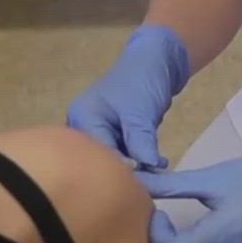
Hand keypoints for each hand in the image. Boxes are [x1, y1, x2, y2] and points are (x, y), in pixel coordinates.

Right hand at [66, 25, 189, 167]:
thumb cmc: (142, 79)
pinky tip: (157, 165)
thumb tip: (147, 169)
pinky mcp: (116, 133)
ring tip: (159, 174)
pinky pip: (125, 152)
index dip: (119, 170)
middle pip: (102, 159)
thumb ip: (141, 141)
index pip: (96, 154)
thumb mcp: (140, 112)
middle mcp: (85, 127)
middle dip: (127, 171)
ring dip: (137, 167)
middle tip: (153, 181)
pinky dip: (140, 159)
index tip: (144, 182)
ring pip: (116, 158)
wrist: (157, 60)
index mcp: (82, 119)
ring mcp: (100, 130)